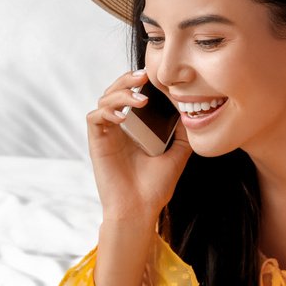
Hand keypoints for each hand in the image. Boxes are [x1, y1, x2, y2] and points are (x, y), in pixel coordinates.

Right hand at [86, 69, 191, 221]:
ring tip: (140, 99)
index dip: (139, 82)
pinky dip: (107, 111)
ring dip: (121, 93)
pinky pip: (95, 117)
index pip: (132, 95)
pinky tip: (123, 116)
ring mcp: (107, 134)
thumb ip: (183, 136)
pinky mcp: (97, 143)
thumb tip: (191, 114)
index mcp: (135, 129)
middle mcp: (119, 128)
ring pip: (104, 99)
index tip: (155, 76)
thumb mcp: (177, 156)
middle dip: (128, 79)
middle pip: (115, 91)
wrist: (140, 209)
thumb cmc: (155, 188)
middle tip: (144, 75)